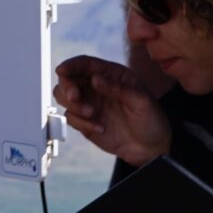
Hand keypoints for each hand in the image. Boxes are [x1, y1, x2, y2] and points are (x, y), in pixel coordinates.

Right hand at [54, 56, 171, 165]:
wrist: (151, 148)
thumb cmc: (151, 119)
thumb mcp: (141, 101)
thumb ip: (118, 89)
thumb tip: (95, 79)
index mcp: (112, 75)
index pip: (86, 64)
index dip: (72, 65)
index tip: (61, 71)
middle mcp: (97, 87)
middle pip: (69, 79)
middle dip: (67, 87)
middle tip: (75, 98)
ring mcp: (90, 104)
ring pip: (64, 97)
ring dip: (73, 105)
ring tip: (91, 114)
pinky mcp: (85, 122)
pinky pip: (71, 118)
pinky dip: (81, 123)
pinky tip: (100, 128)